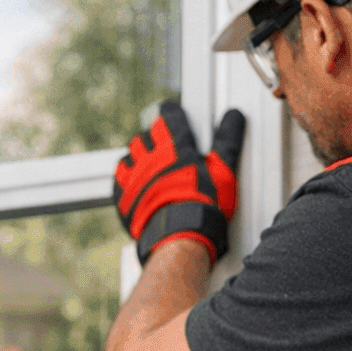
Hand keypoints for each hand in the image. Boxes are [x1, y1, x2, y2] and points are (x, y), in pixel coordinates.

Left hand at [114, 102, 245, 264]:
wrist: (180, 236)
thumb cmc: (204, 204)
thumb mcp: (223, 169)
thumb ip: (227, 140)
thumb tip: (233, 115)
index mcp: (175, 147)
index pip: (168, 118)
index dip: (171, 114)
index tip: (173, 114)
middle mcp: (150, 158)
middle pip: (144, 137)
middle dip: (152, 138)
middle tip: (162, 146)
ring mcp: (134, 177)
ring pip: (129, 155)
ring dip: (137, 156)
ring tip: (148, 165)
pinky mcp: (124, 197)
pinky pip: (118, 179)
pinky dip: (125, 177)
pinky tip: (134, 182)